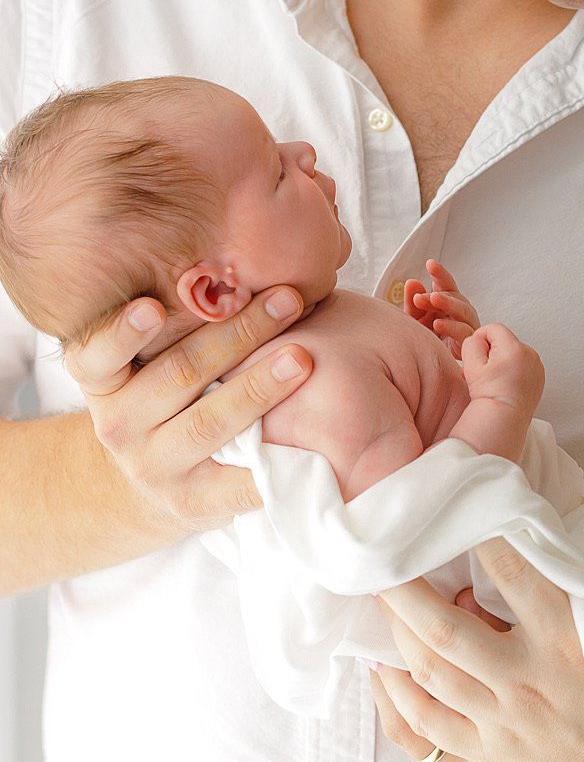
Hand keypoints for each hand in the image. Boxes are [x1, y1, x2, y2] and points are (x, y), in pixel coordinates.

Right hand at [65, 288, 312, 534]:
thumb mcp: (145, 360)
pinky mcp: (193, 503)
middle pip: (179, 375)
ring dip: (260, 386)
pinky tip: (307, 441)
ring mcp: (155, 466)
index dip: (123, 332)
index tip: (151, 307)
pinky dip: (273, 458)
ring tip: (303, 358)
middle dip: (237, 334)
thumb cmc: (163, 397)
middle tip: (286, 300)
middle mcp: (119, 423)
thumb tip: (237, 258)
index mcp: (104, 380)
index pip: (99, 353)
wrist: (150, 480)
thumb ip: (174, 321)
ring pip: (209, 423)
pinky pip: (237, 481)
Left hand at [373, 541, 583, 761]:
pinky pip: (428, 724)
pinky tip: (382, 670)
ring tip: (377, 600)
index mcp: (568, 638)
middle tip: (381, 556)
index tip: (455, 510)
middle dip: (405, 588)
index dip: (477, 535)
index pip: (511, 571)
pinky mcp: (491, 757)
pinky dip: (398, 695)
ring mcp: (502, 720)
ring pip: (430, 671)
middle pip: (445, 626)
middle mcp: (526, 677)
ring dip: (395, 632)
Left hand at [405, 259, 480, 354]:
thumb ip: (413, 302)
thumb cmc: (427, 338)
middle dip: (440, 293)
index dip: (440, 274)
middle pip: (456, 296)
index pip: (446, 284)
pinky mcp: (468, 342)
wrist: (433, 365)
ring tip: (433, 300)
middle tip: (422, 295)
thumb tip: (411, 282)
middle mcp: (459, 310)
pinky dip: (451, 326)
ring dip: (449, 303)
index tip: (430, 264)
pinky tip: (438, 324)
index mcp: (447, 302)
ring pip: (463, 310)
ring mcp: (467, 325)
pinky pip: (464, 331)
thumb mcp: (415, 319)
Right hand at [461, 323, 545, 414]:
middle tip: (483, 372)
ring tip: (494, 380)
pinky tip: (504, 384)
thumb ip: (471, 342)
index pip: (493, 328)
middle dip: (491, 352)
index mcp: (515, 348)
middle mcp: (530, 354)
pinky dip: (513, 370)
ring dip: (502, 361)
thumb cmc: (489, 395)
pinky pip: (522, 365)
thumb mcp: (472, 364)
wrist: (504, 419)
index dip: (480, 340)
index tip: (476, 358)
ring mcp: (537, 366)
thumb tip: (479, 337)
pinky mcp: (539, 377)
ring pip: (513, 353)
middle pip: (504, 341)